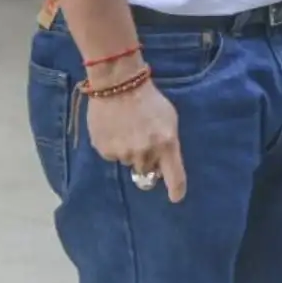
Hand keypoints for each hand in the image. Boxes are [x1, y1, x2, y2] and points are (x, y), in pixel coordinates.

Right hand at [85, 73, 187, 202]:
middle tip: (142, 139)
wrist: (118, 84)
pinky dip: (114, 147)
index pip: (175, 176)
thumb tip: (162, 166)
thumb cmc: (149, 99)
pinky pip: (113, 156)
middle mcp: (146, 152)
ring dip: (129, 151)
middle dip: (147, 159)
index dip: (176, 190)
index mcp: (167, 143)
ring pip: (129, 162)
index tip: (175, 198)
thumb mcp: (169, 118)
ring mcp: (124, 153)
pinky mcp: (105, 151)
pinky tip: (114, 129)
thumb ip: (168, 142)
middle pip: (147, 169)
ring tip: (127, 128)